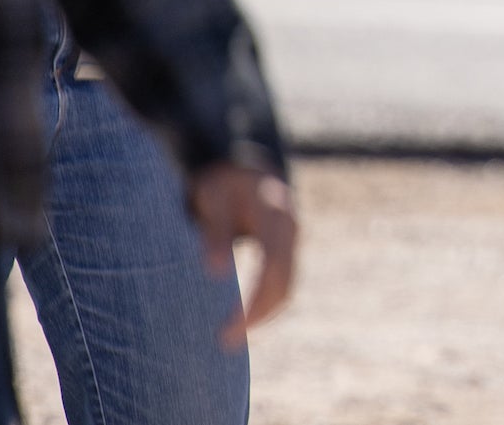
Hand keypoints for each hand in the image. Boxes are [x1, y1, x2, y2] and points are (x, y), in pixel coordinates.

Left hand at [191, 162, 298, 349]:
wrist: (239, 163)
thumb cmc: (221, 180)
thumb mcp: (212, 198)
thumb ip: (215, 231)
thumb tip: (215, 272)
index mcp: (275, 216)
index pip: (272, 270)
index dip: (254, 303)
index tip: (229, 328)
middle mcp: (290, 229)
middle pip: (284, 284)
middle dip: (259, 316)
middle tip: (226, 342)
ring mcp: (290, 239)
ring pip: (286, 285)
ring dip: (264, 313)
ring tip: (232, 335)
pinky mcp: (284, 247)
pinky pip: (281, 280)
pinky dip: (266, 301)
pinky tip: (244, 316)